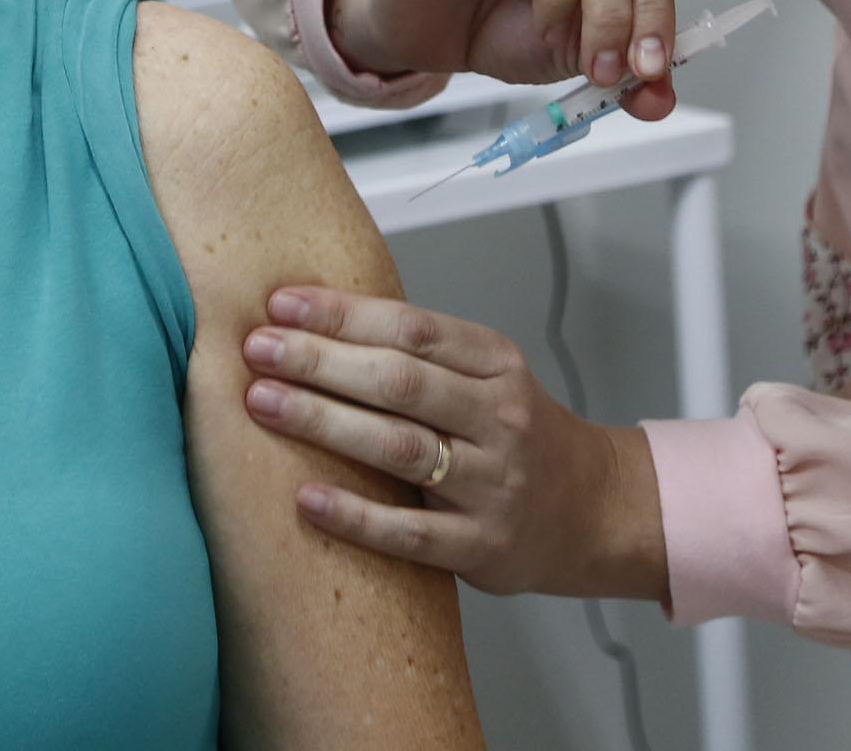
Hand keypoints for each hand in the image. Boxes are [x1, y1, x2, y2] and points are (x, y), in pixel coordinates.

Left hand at [240, 286, 668, 601]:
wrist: (593, 512)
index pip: (412, 327)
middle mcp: (499, 419)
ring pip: (400, 447)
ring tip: (264, 403)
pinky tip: (306, 499)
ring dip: (324, 422)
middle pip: (399, 381)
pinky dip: (355, 515)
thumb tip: (315, 323)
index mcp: (497, 365)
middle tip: (258, 350)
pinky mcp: (482, 546)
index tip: (281, 305)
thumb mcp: (489, 377)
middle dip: (319, 360)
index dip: (343, 313)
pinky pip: (410, 533)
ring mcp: (493, 485)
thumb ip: (420, 355)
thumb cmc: (520, 437)